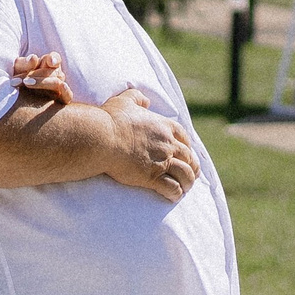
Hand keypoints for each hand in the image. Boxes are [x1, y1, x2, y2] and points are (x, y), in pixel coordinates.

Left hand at [10, 52, 70, 100]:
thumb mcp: (17, 69)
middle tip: (20, 79)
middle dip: (35, 74)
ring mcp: (59, 87)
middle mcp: (56, 75)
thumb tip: (34, 58)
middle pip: (52, 71)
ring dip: (41, 82)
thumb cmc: (17, 79)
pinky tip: (63, 86)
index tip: (50, 62)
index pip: (55, 59)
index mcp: (48, 64)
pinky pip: (68, 96)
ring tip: (26, 83)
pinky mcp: (60, 100)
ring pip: (57, 82)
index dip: (54, 59)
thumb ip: (24, 63)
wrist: (15, 98)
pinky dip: (66, 91)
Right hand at [99, 88, 197, 202]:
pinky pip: (172, 188)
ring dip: (187, 182)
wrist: (102, 138)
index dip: (187, 147)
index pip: (184, 138)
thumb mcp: (125, 101)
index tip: (186, 154)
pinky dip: (176, 193)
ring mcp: (161, 161)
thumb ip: (136, 97)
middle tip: (191, 174)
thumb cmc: (111, 119)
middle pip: (189, 157)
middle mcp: (167, 143)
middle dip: (192, 166)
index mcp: (164, 126)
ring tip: (186, 188)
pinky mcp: (152, 177)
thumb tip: (145, 100)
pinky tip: (174, 197)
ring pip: (185, 173)